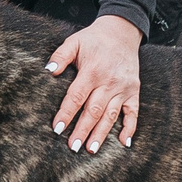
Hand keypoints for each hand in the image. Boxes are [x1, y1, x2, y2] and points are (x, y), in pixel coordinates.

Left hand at [47, 14, 143, 152]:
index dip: (66, 113)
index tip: (57, 129)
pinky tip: (123, 142)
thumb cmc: (94, 39)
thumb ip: (61, 55)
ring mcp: (123, 88)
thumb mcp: (74, 41)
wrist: (122, 32)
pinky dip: (130, 128)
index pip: (76, 97)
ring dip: (101, 134)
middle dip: (82, 130)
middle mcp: (109, 82)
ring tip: (91, 149)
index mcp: (93, 71)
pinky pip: (133, 113)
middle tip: (73, 147)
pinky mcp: (134, 91)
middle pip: (94, 111)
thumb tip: (48, 70)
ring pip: (111, 115)